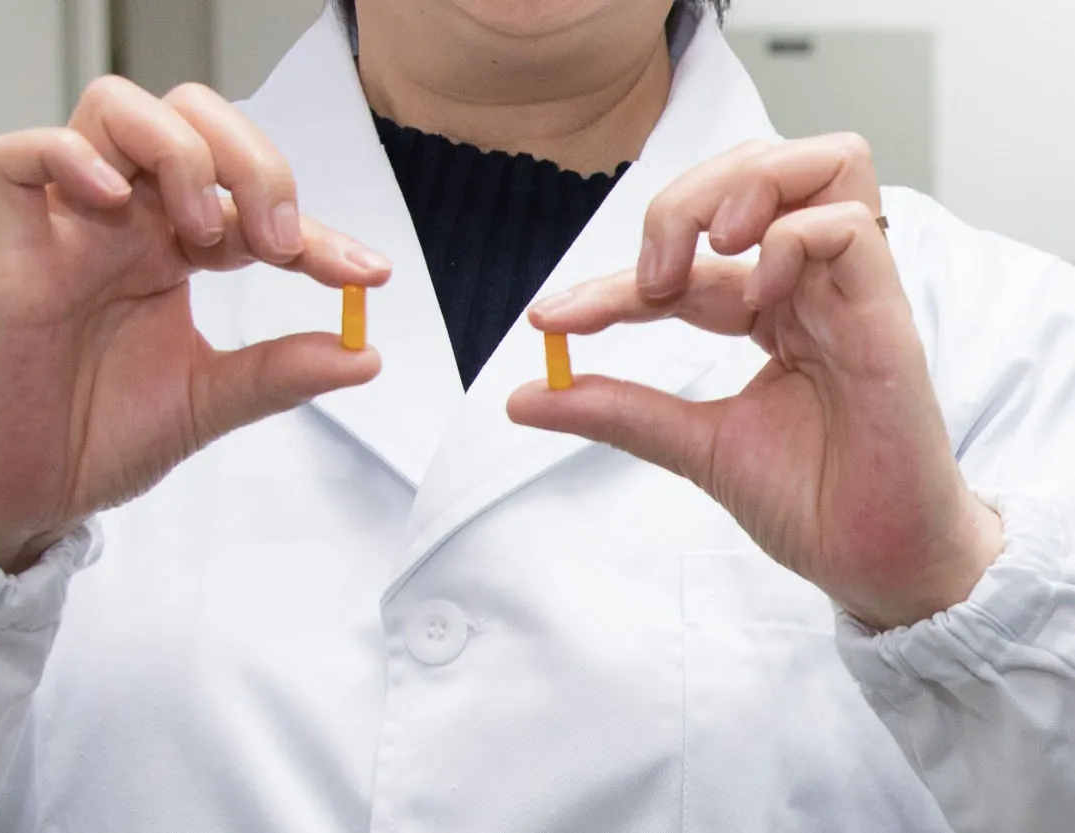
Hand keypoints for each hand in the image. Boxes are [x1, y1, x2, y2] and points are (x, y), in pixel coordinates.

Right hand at [0, 77, 390, 572]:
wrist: (33, 495)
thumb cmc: (106, 439)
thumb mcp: (212, 402)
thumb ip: (282, 372)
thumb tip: (366, 353)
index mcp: (175, 251)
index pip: (254, 205)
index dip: (318, 232)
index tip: (368, 273)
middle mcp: (127, 223)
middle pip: (191, 119)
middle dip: (253, 163)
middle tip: (279, 245)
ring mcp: (69, 229)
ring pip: (113, 109)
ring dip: (178, 152)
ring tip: (202, 233)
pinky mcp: (9, 252)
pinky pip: (14, 158)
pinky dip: (67, 157)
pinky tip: (114, 203)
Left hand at [509, 135, 1002, 629]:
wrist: (873, 563)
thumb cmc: (808, 500)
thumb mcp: (692, 444)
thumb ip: (617, 409)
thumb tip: (522, 395)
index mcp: (771, 311)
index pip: (685, 264)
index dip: (610, 284)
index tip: (550, 320)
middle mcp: (811, 288)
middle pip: (758, 172)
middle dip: (683, 202)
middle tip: (648, 281)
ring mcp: (852, 295)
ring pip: (824, 164)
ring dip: (746, 187)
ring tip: (709, 252)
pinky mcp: (888, 316)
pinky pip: (848, 230)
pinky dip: (789, 240)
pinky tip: (757, 297)